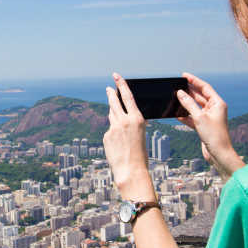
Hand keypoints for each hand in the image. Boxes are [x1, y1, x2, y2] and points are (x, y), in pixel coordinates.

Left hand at [103, 73, 154, 200]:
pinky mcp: (106, 136)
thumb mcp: (140, 133)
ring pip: (111, 115)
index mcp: (137, 119)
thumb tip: (118, 115)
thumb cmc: (139, 154)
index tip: (116, 76)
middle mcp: (124, 121)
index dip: (121, 84)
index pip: (128, 96)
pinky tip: (117, 143)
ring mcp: (113, 128)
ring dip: (112, 112)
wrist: (130, 170)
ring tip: (113, 110)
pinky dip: (113, 133)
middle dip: (111, 94)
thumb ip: (131, 122)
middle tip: (108, 88)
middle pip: (115, 102)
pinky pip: (109, 130)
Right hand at [176, 72, 244, 178]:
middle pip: (200, 96)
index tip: (184, 75)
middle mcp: (214, 109)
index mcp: (218, 103)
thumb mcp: (199, 117)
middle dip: (189, 91)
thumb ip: (188, 104)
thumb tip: (180, 93)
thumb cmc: (214, 135)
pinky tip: (176, 114)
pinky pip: (193, 117)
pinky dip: (185, 116)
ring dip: (186, 103)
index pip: (205, 87)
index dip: (194, 81)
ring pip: (195, 107)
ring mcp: (209, 118)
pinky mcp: (204, 126)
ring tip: (175, 97)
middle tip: (177, 85)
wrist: (219, 154)